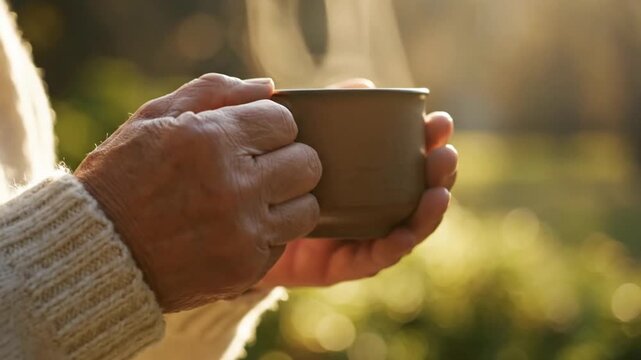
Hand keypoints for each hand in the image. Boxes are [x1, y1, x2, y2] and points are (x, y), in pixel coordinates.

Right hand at [75, 74, 321, 311]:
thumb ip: (213, 92)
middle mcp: (234, 188)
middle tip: (262, 166)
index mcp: (211, 141)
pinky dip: (268, 232)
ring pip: (308, 207)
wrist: (98, 251)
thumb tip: (267, 88)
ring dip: (288, 199)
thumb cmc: (124, 175)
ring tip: (256, 198)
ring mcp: (243, 232)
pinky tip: (237, 227)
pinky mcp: (246, 268)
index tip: (255, 136)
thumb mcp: (154, 117)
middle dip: (288, 159)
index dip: (271, 126)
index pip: (285, 122)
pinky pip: (284, 241)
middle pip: (307, 163)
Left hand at [258, 79, 457, 287]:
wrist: (244, 226)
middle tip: (445, 153)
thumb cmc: (279, 178)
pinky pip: (376, 258)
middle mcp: (374, 207)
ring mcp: (364, 237)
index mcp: (370, 176)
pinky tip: (406, 232)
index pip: (411, 156)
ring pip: (409, 226)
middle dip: (439, 172)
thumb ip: (331, 110)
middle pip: (419, 191)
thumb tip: (364, 83)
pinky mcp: (346, 265)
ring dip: (429, 211)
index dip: (431, 140)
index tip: (440, 121)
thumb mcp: (302, 140)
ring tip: (438, 191)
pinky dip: (395, 245)